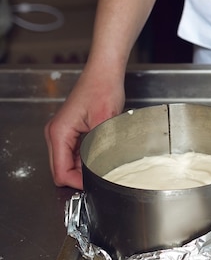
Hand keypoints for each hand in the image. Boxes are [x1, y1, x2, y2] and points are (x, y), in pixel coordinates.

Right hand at [44, 69, 124, 188]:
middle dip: (80, 178)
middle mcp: (56, 134)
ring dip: (84, 169)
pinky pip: (75, 154)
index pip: (61, 172)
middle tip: (101, 179)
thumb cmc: (102, 89)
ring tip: (104, 167)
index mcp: (59, 133)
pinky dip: (86, 160)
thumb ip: (100, 149)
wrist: (104, 73)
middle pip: (61, 170)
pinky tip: (101, 157)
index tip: (95, 185)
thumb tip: (101, 170)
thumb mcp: (105, 123)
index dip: (78, 183)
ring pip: (69, 164)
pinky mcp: (71, 131)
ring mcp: (62, 133)